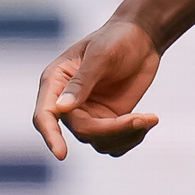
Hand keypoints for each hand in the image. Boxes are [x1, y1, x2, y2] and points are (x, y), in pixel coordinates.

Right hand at [33, 19, 164, 159]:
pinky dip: (133, 137)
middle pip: (82, 131)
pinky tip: (148, 120)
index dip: (51, 136)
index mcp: (55, 83)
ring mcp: (88, 114)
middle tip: (142, 119)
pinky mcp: (108, 121)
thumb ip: (82, 81)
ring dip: (126, 136)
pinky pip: (115, 143)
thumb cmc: (116, 39)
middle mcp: (67, 103)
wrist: (141, 39)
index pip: (45, 116)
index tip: (61, 155)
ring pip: (100, 142)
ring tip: (150, 118)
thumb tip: (61, 109)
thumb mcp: (100, 55)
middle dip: (113, 130)